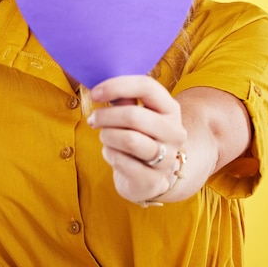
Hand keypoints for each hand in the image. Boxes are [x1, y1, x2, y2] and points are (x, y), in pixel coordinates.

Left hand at [87, 75, 186, 203]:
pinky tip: (112, 153)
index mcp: (170, 109)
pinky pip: (121, 161)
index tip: (95, 92)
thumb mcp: (136, 114)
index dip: (117, 86)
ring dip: (107, 136)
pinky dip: (109, 154)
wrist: (151, 178)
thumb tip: (102, 86)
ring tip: (105, 137)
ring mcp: (167, 158)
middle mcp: (174, 132)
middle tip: (93, 119)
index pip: (147, 87)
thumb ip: (124, 99)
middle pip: (133, 115)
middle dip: (105, 116)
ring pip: (128, 139)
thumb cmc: (139, 137)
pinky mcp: (153, 180)